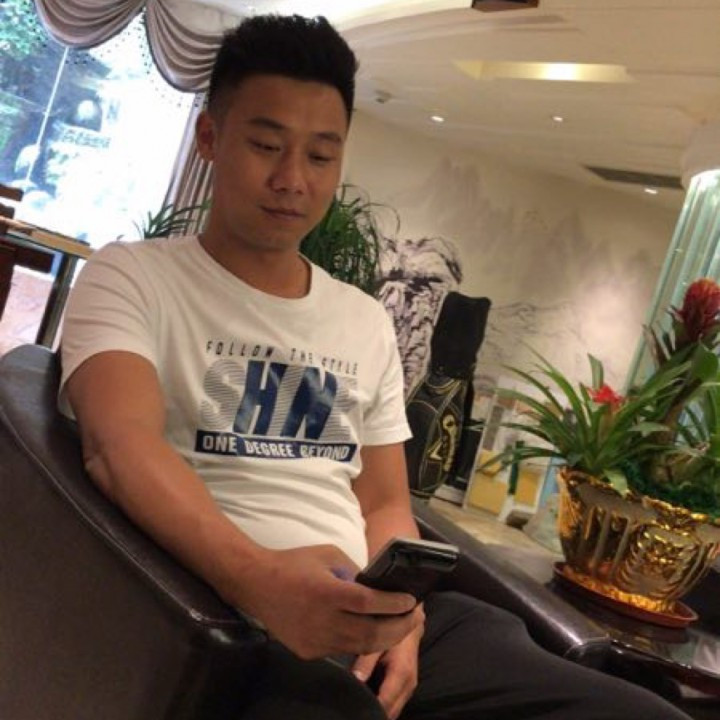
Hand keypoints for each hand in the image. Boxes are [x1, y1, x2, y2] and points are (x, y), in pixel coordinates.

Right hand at [228, 544, 422, 659]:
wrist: (256, 584)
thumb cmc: (294, 563)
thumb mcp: (328, 554)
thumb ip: (354, 571)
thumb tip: (376, 587)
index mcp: (327, 592)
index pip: (369, 603)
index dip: (394, 605)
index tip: (412, 601)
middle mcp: (322, 620)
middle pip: (370, 633)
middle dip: (398, 627)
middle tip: (415, 617)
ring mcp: (314, 640)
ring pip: (359, 647)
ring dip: (384, 638)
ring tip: (401, 626)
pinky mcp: (308, 651)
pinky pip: (342, 650)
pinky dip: (361, 643)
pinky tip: (373, 632)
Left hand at [352, 606, 424, 719]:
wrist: (411, 627)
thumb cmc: (393, 633)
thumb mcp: (377, 643)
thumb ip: (365, 662)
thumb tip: (354, 681)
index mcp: (401, 674)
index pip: (385, 704)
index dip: (368, 709)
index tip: (354, 707)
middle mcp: (408, 686)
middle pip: (390, 713)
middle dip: (372, 713)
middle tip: (353, 707)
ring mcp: (409, 689)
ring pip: (393, 712)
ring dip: (378, 711)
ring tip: (360, 704)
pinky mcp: (407, 689)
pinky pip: (395, 705)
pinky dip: (384, 706)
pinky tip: (370, 699)